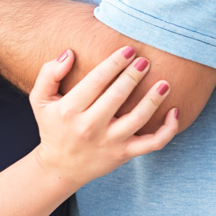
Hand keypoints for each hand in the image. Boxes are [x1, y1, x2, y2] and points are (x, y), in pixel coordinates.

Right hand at [27, 45, 179, 185]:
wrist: (60, 166)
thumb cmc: (53, 126)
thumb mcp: (40, 99)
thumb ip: (49, 73)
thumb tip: (69, 53)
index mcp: (70, 110)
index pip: (96, 81)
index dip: (114, 63)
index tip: (127, 50)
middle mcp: (90, 126)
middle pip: (118, 96)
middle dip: (134, 75)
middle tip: (145, 60)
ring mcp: (110, 142)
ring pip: (138, 118)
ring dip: (154, 98)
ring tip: (164, 83)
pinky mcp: (124, 154)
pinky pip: (153, 143)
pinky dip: (168, 129)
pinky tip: (175, 112)